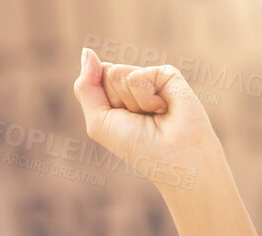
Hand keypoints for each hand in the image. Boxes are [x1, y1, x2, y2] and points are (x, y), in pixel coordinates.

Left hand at [72, 48, 218, 188]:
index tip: (121, 123)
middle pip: (106, 74)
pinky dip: (147, 98)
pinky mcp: (166, 73)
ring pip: (118, 73)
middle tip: (138, 120)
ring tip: (152, 116)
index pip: (92, 80)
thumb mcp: (99, 122)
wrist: (175, 156)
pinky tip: (164, 109)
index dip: (102, 104)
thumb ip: (86, 87)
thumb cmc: (138, 146)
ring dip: (132, 102)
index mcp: (115, 97)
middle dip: (116, 101)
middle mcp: (132, 86)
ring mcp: (150, 78)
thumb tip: (86, 52)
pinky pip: (138, 75)